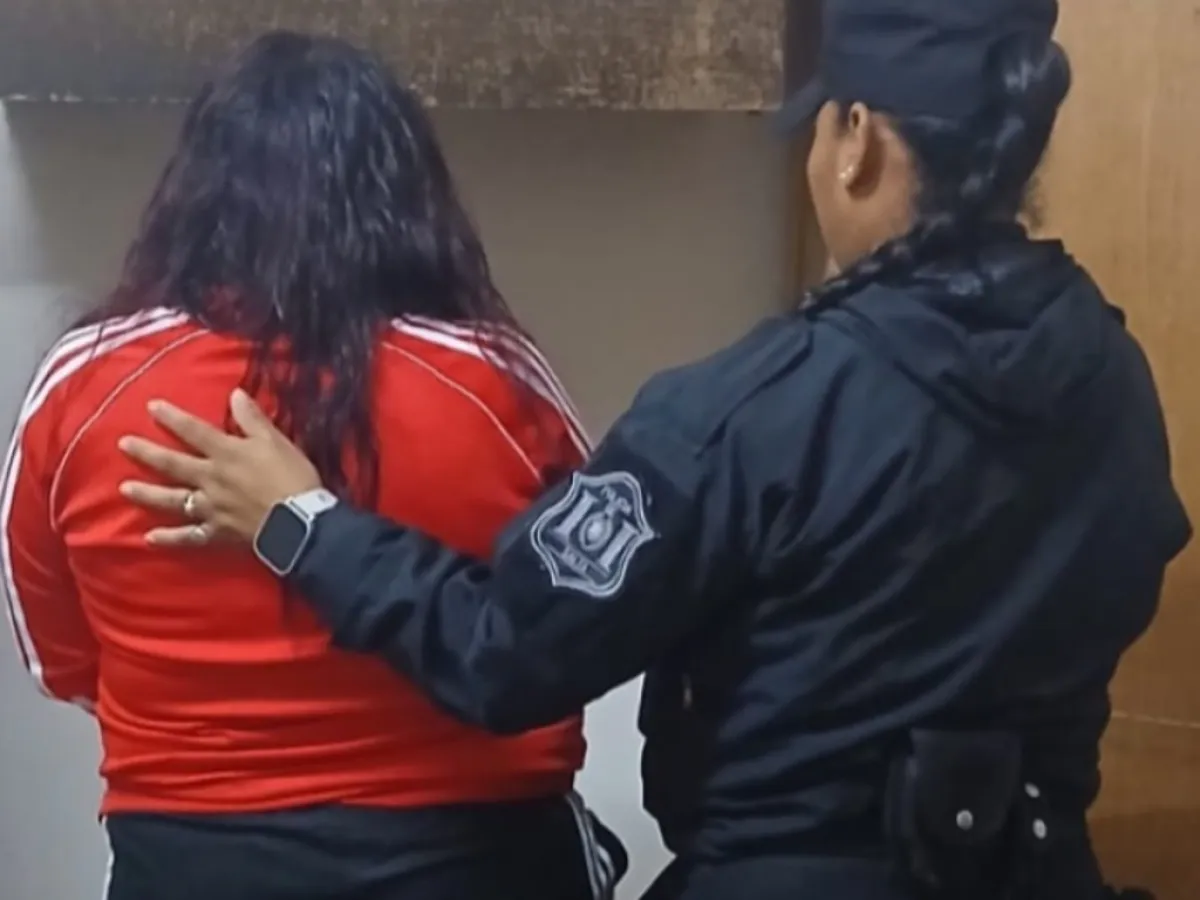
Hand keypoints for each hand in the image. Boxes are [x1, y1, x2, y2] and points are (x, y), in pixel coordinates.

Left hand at [118, 389, 321, 546]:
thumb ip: (252, 419)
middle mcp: (210, 478)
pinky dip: (170, 538)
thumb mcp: (276, 441)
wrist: (300, 521)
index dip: (172, 418)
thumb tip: (234, 394)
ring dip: (148, 494)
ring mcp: (210, 508)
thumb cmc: (291, 477)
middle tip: (123, 444)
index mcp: (226, 453)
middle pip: (173, 464)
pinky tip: (150, 538)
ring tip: (125, 489)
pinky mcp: (217, 532)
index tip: (150, 406)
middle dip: (146, 453)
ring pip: (173, 499)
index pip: (193, 431)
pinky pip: (189, 536)